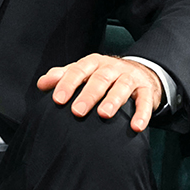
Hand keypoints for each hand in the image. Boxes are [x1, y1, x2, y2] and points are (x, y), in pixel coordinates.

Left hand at [36, 54, 161, 131]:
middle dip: (88, 95)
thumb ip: (63, 76)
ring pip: (123, 86)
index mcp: (94, 63)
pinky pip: (146, 101)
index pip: (79, 70)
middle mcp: (112, 67)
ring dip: (113, 100)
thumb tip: (42, 84)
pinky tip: (136, 127)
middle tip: (77, 111)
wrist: (140, 72)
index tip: (58, 99)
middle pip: (100, 78)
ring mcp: (131, 77)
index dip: (68, 83)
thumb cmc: (104, 75)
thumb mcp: (84, 72)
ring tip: (104, 114)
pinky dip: (142, 114)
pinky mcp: (147, 90)